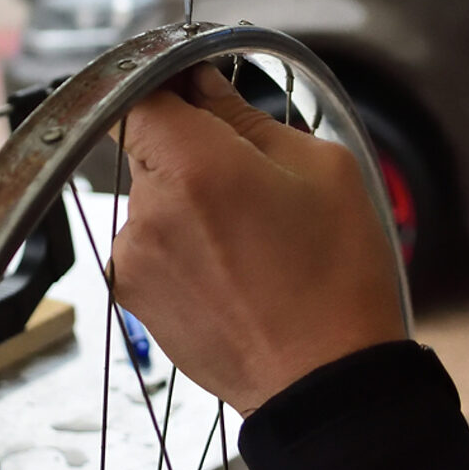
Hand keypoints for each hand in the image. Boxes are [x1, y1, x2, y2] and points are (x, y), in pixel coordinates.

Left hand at [110, 64, 407, 414]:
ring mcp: (134, 259)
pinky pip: (149, 244)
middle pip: (147, 147)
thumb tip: (203, 86)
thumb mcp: (319, 169)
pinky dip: (180, 244)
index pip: (141, 95)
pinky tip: (230, 268)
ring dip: (185, 201)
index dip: (169, 87)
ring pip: (150, 198)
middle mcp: (149, 211)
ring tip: (247, 237)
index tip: (196, 92)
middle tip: (249, 178)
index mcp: (194, 166)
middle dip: (189, 149)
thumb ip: (247, 118)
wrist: (325, 383)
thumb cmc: (335, 277)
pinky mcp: (133, 297)